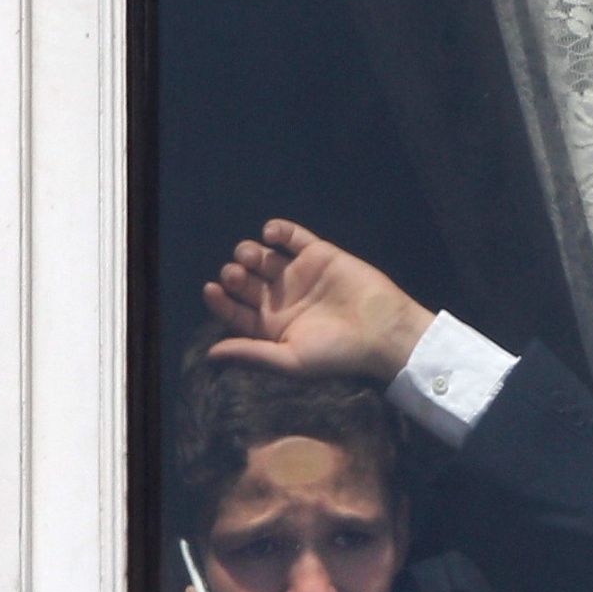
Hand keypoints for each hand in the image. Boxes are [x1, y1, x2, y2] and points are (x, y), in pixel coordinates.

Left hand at [201, 219, 434, 381]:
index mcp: (271, 327)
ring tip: (251, 256)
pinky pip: (293, 237)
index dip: (220, 300)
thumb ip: (251, 354)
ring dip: (250, 252)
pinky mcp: (319, 254)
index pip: (235, 311)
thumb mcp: (290, 361)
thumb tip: (210, 356)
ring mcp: (299, 275)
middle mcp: (281, 300)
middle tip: (235, 274)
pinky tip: (271, 234)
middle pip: (245, 282)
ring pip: (263, 257)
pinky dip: (278, 231)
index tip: (210, 289)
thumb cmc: (336, 354)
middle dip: (234, 274)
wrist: (382, 332)